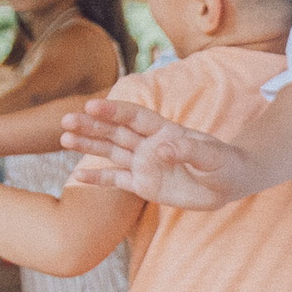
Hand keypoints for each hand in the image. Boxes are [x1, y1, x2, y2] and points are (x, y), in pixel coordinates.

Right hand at [61, 97, 244, 210]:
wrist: (228, 183)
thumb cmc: (223, 163)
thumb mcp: (212, 156)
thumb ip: (188, 151)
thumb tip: (161, 149)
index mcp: (164, 130)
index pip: (134, 117)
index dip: (114, 111)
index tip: (92, 105)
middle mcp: (148, 144)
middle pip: (115, 132)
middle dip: (91, 125)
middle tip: (66, 120)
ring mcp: (143, 164)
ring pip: (110, 152)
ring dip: (88, 145)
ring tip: (63, 138)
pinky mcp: (143, 185)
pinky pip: (117, 181)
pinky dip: (98, 179)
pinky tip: (78, 177)